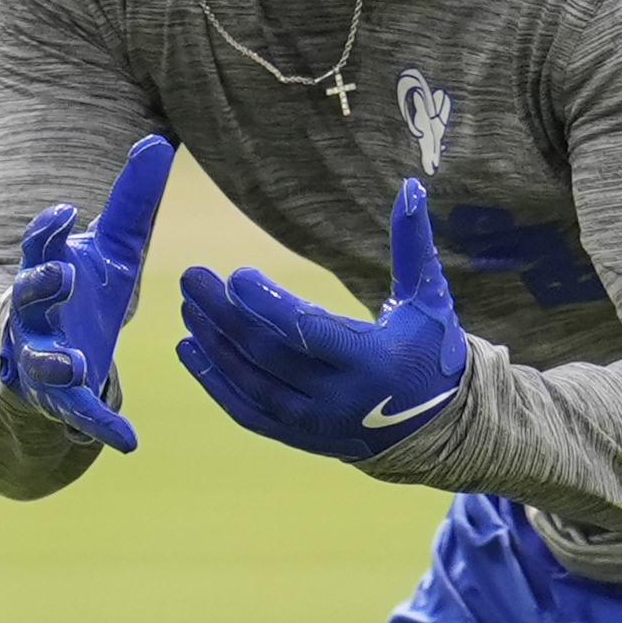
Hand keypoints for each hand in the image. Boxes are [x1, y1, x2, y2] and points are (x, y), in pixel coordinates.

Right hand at [0, 134, 174, 454]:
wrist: (49, 365)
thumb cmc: (81, 297)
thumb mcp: (110, 251)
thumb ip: (131, 202)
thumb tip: (159, 141)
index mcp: (45, 273)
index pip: (38, 249)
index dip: (47, 233)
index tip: (62, 213)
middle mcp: (32, 318)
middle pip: (27, 300)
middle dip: (40, 288)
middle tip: (61, 276)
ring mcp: (38, 363)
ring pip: (40, 362)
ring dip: (55, 361)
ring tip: (76, 362)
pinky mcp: (56, 405)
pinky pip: (76, 416)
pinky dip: (101, 426)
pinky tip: (129, 440)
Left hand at [177, 178, 467, 463]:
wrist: (433, 425)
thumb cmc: (428, 349)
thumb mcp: (428, 299)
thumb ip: (413, 245)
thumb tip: (411, 186)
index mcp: (372, 362)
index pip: (308, 333)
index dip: (268, 306)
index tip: (235, 275)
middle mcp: (338, 399)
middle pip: (268, 355)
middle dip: (225, 316)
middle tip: (192, 278)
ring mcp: (314, 423)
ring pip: (250, 384)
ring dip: (213, 344)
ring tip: (188, 305)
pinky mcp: (298, 436)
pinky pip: (247, 410)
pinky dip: (214, 381)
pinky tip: (189, 348)